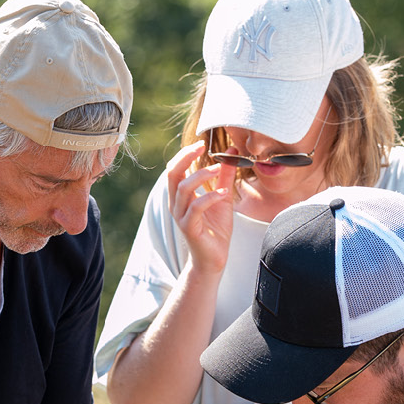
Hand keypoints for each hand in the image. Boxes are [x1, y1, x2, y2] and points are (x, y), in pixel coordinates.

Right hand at [166, 141, 236, 276]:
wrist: (214, 259)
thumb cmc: (216, 229)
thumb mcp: (223, 197)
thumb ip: (224, 176)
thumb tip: (231, 151)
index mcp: (181, 195)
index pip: (175, 169)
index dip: (185, 154)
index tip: (201, 144)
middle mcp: (176, 204)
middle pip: (172, 174)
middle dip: (186, 158)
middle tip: (202, 148)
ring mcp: (181, 216)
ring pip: (184, 188)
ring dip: (202, 175)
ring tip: (218, 169)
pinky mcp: (189, 228)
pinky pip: (197, 207)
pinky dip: (210, 197)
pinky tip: (223, 194)